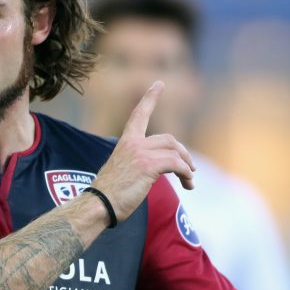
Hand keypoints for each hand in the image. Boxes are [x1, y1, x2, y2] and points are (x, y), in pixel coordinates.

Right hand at [91, 81, 196, 221]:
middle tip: (190, 169)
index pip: (139, 115)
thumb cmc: (108, 195)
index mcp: (125, 143)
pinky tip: (187, 184)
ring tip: (190, 180)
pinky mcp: (148, 165)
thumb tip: (152, 172)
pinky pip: (176, 164)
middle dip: (183, 153)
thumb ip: (136, 164)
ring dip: (187, 166)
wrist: (99, 204)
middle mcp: (133, 143)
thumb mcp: (121, 172)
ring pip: (174, 151)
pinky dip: (185, 173)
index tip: (158, 84)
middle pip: (168, 139)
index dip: (150, 98)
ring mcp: (140, 153)